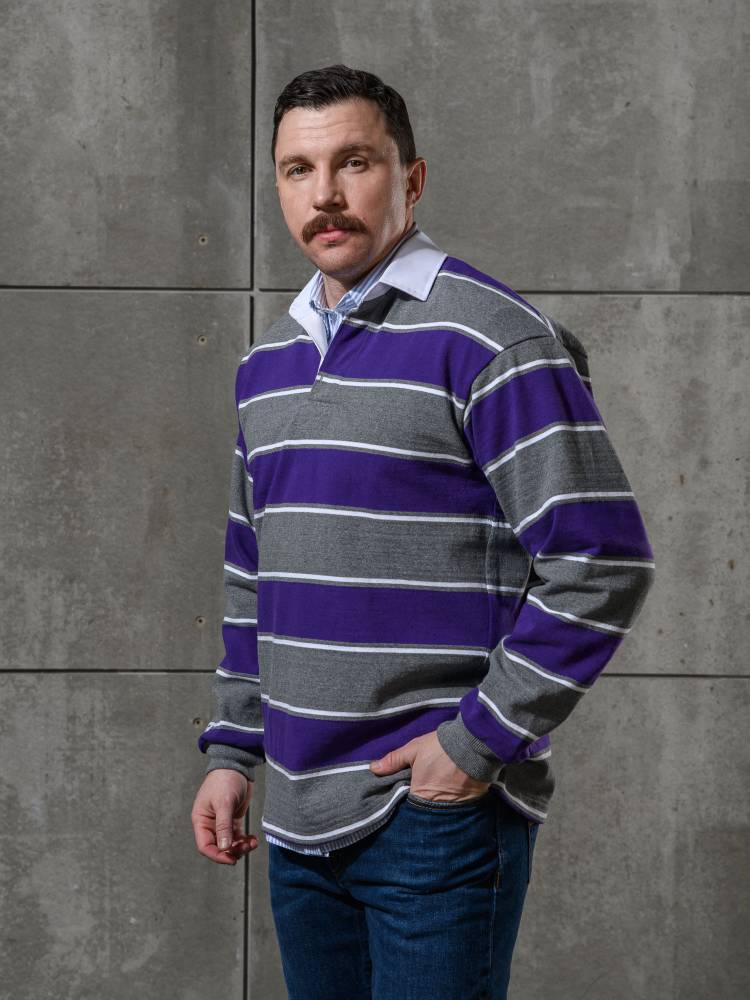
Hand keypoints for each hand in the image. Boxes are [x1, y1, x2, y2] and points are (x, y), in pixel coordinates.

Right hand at [191, 768, 259, 864]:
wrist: (236, 764)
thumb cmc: (225, 780)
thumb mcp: (224, 803)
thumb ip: (223, 826)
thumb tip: (223, 848)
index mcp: (201, 820)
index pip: (205, 845)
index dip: (217, 855)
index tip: (231, 859)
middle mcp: (210, 823)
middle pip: (218, 847)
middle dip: (232, 851)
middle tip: (246, 848)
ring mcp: (221, 822)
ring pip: (229, 843)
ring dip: (240, 847)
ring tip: (252, 843)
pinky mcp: (232, 819)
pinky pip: (237, 836)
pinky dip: (244, 840)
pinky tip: (253, 840)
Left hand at [369, 730, 490, 801]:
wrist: (474, 744)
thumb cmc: (441, 747)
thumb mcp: (414, 749)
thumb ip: (394, 760)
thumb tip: (373, 768)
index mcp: (420, 795)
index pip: (406, 805)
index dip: (404, 799)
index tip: (402, 793)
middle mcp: (436, 807)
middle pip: (423, 810)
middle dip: (420, 803)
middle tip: (418, 792)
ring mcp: (454, 808)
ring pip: (439, 810)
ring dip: (436, 804)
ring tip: (435, 793)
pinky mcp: (470, 804)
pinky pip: (456, 809)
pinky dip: (452, 803)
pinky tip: (450, 794)